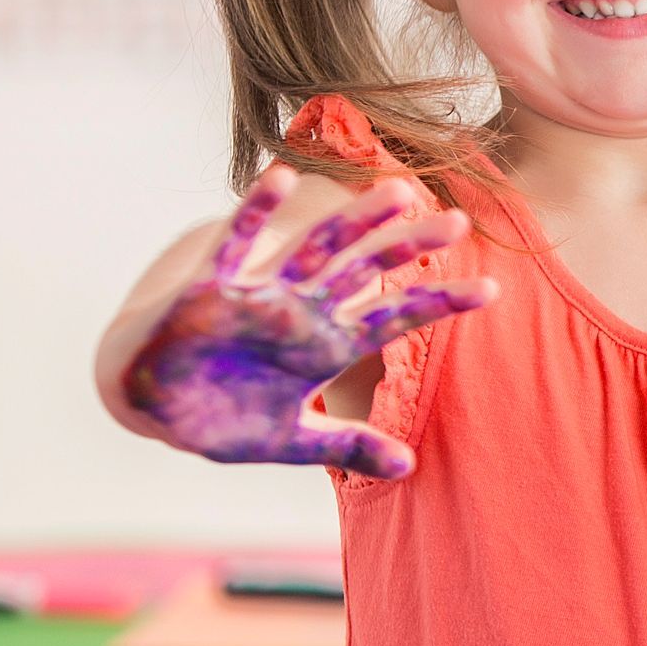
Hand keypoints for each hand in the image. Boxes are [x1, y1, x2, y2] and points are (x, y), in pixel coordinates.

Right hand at [121, 165, 498, 479]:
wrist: (154, 407)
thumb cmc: (225, 417)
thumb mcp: (291, 440)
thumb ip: (348, 447)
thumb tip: (409, 468)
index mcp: (326, 346)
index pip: (395, 319)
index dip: (440, 305)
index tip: (492, 292)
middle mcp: (303, 312)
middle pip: (366, 270)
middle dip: (408, 246)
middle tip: (458, 221)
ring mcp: (261, 296)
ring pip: (317, 249)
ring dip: (354, 221)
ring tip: (398, 191)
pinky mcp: (212, 289)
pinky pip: (238, 245)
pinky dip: (255, 212)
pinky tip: (282, 177)